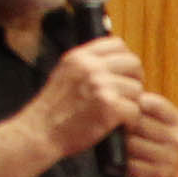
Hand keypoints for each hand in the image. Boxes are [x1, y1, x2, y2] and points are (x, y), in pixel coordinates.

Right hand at [29, 36, 147, 158]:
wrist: (40, 132)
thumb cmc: (53, 109)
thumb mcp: (65, 74)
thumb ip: (87, 65)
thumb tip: (116, 57)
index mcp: (80, 57)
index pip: (117, 44)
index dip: (126, 60)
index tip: (125, 75)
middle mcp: (90, 67)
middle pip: (133, 64)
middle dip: (135, 80)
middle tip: (127, 96)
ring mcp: (100, 85)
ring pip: (137, 89)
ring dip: (132, 104)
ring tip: (118, 114)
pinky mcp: (109, 106)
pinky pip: (135, 110)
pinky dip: (131, 122)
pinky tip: (119, 126)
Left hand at [122, 91, 177, 176]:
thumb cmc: (143, 151)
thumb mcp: (145, 126)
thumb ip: (137, 108)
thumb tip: (117, 89)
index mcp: (177, 121)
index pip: (149, 102)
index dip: (128, 106)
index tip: (118, 113)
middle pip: (137, 121)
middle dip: (121, 128)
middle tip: (114, 135)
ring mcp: (172, 157)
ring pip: (132, 143)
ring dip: (119, 148)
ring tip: (118, 151)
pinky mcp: (161, 174)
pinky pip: (132, 163)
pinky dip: (122, 165)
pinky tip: (122, 165)